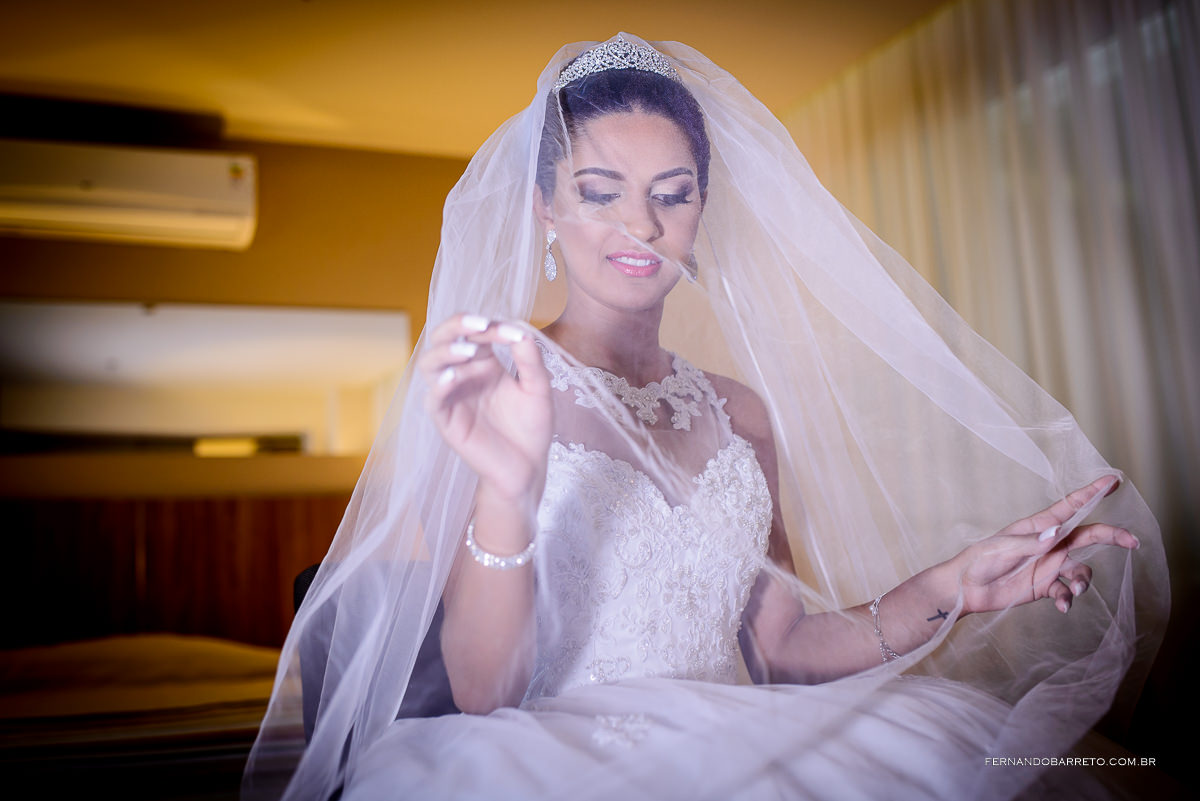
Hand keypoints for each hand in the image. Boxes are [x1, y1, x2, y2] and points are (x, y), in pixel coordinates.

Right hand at [418, 314, 552, 504]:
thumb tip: (521, 331)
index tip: (512, 332)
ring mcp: (452, 397)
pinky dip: (439, 385)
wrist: (529, 466)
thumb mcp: (538, 389)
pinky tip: (453, 377)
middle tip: (478, 323)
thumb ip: (531, 361)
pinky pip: (433, 400)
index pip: (475, 332)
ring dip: (446, 352)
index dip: (490, 325)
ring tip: (469, 351)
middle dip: (456, 325)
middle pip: (444, 339)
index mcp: (485, 363)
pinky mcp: (447, 421)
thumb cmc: (532, 426)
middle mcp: (464, 375)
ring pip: (430, 364)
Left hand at [950, 476, 1138, 614]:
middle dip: (1112, 536)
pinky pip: (1066, 591)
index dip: (1092, 493)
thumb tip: (1058, 532)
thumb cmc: (980, 560)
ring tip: (1076, 590)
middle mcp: (1049, 544)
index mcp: (1039, 526)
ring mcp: (1049, 565)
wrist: (967, 589)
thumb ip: (1031, 543)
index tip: (1113, 481)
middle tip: (1133, 542)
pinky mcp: (1045, 586)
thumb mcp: (1003, 548)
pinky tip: (1062, 606)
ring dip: (1084, 580)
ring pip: (1082, 568)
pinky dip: (1068, 598)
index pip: (1070, 506)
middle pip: (1088, 535)